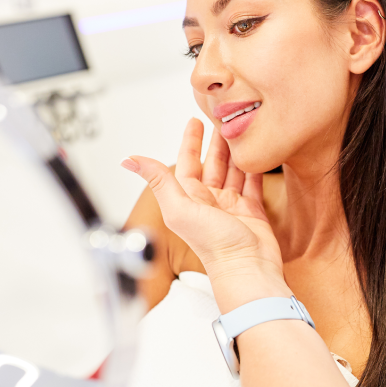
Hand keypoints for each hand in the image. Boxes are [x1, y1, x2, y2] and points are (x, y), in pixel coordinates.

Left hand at [121, 119, 289, 312]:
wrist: (247, 267)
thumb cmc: (214, 246)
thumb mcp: (180, 208)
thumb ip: (158, 180)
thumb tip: (130, 160)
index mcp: (189, 199)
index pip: (187, 162)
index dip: (190, 141)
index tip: (195, 121)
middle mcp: (209, 201)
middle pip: (212, 163)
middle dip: (215, 142)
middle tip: (222, 119)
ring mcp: (231, 206)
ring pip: (233, 170)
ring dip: (234, 151)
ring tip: (240, 131)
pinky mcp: (252, 212)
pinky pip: (252, 183)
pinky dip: (253, 168)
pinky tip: (256, 154)